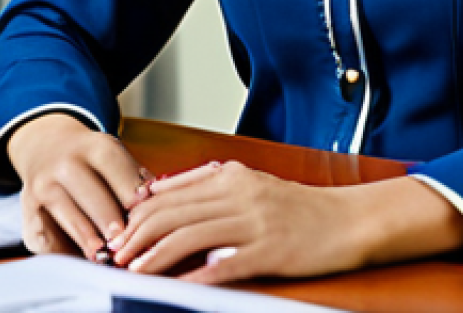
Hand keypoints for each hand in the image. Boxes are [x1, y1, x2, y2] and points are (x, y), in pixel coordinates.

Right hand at [7, 112, 151, 259]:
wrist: (47, 148)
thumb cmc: (93, 161)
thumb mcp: (114, 157)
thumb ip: (132, 178)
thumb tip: (154, 204)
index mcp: (94, 146)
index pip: (114, 166)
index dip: (130, 189)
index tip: (144, 208)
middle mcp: (65, 164)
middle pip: (90, 193)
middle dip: (108, 217)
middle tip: (124, 238)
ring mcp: (42, 188)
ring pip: (66, 215)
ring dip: (86, 237)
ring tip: (102, 255)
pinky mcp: (28, 213)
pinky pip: (46, 235)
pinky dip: (64, 249)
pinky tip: (79, 258)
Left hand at [108, 161, 362, 281]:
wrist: (347, 219)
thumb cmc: (299, 207)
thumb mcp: (252, 184)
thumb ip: (209, 184)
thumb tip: (160, 192)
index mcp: (233, 175)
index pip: (171, 193)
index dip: (138, 215)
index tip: (119, 233)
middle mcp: (240, 194)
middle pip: (173, 212)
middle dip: (137, 236)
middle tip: (115, 256)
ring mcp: (255, 222)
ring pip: (190, 236)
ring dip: (154, 256)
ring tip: (132, 271)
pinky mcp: (269, 250)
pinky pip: (223, 265)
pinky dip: (194, 277)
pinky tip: (175, 287)